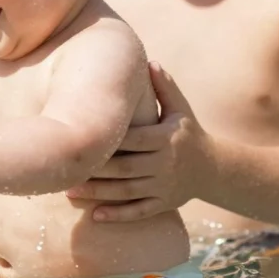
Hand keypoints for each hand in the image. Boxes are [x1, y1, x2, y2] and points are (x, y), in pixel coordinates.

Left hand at [67, 62, 212, 221]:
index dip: (110, 141)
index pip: (133, 140)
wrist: (214, 168)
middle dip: (96, 171)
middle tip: (65, 168)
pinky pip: (139, 212)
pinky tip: (95, 216)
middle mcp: (164, 164)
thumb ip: (165, 87)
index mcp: (165, 138)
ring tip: (69, 191)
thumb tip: (149, 61)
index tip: (83, 138)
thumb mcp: (181, 109)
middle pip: (126, 168)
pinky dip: (118, 215)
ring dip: (98, 194)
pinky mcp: (164, 204)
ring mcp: (164, 186)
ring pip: (127, 192)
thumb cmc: (188, 132)